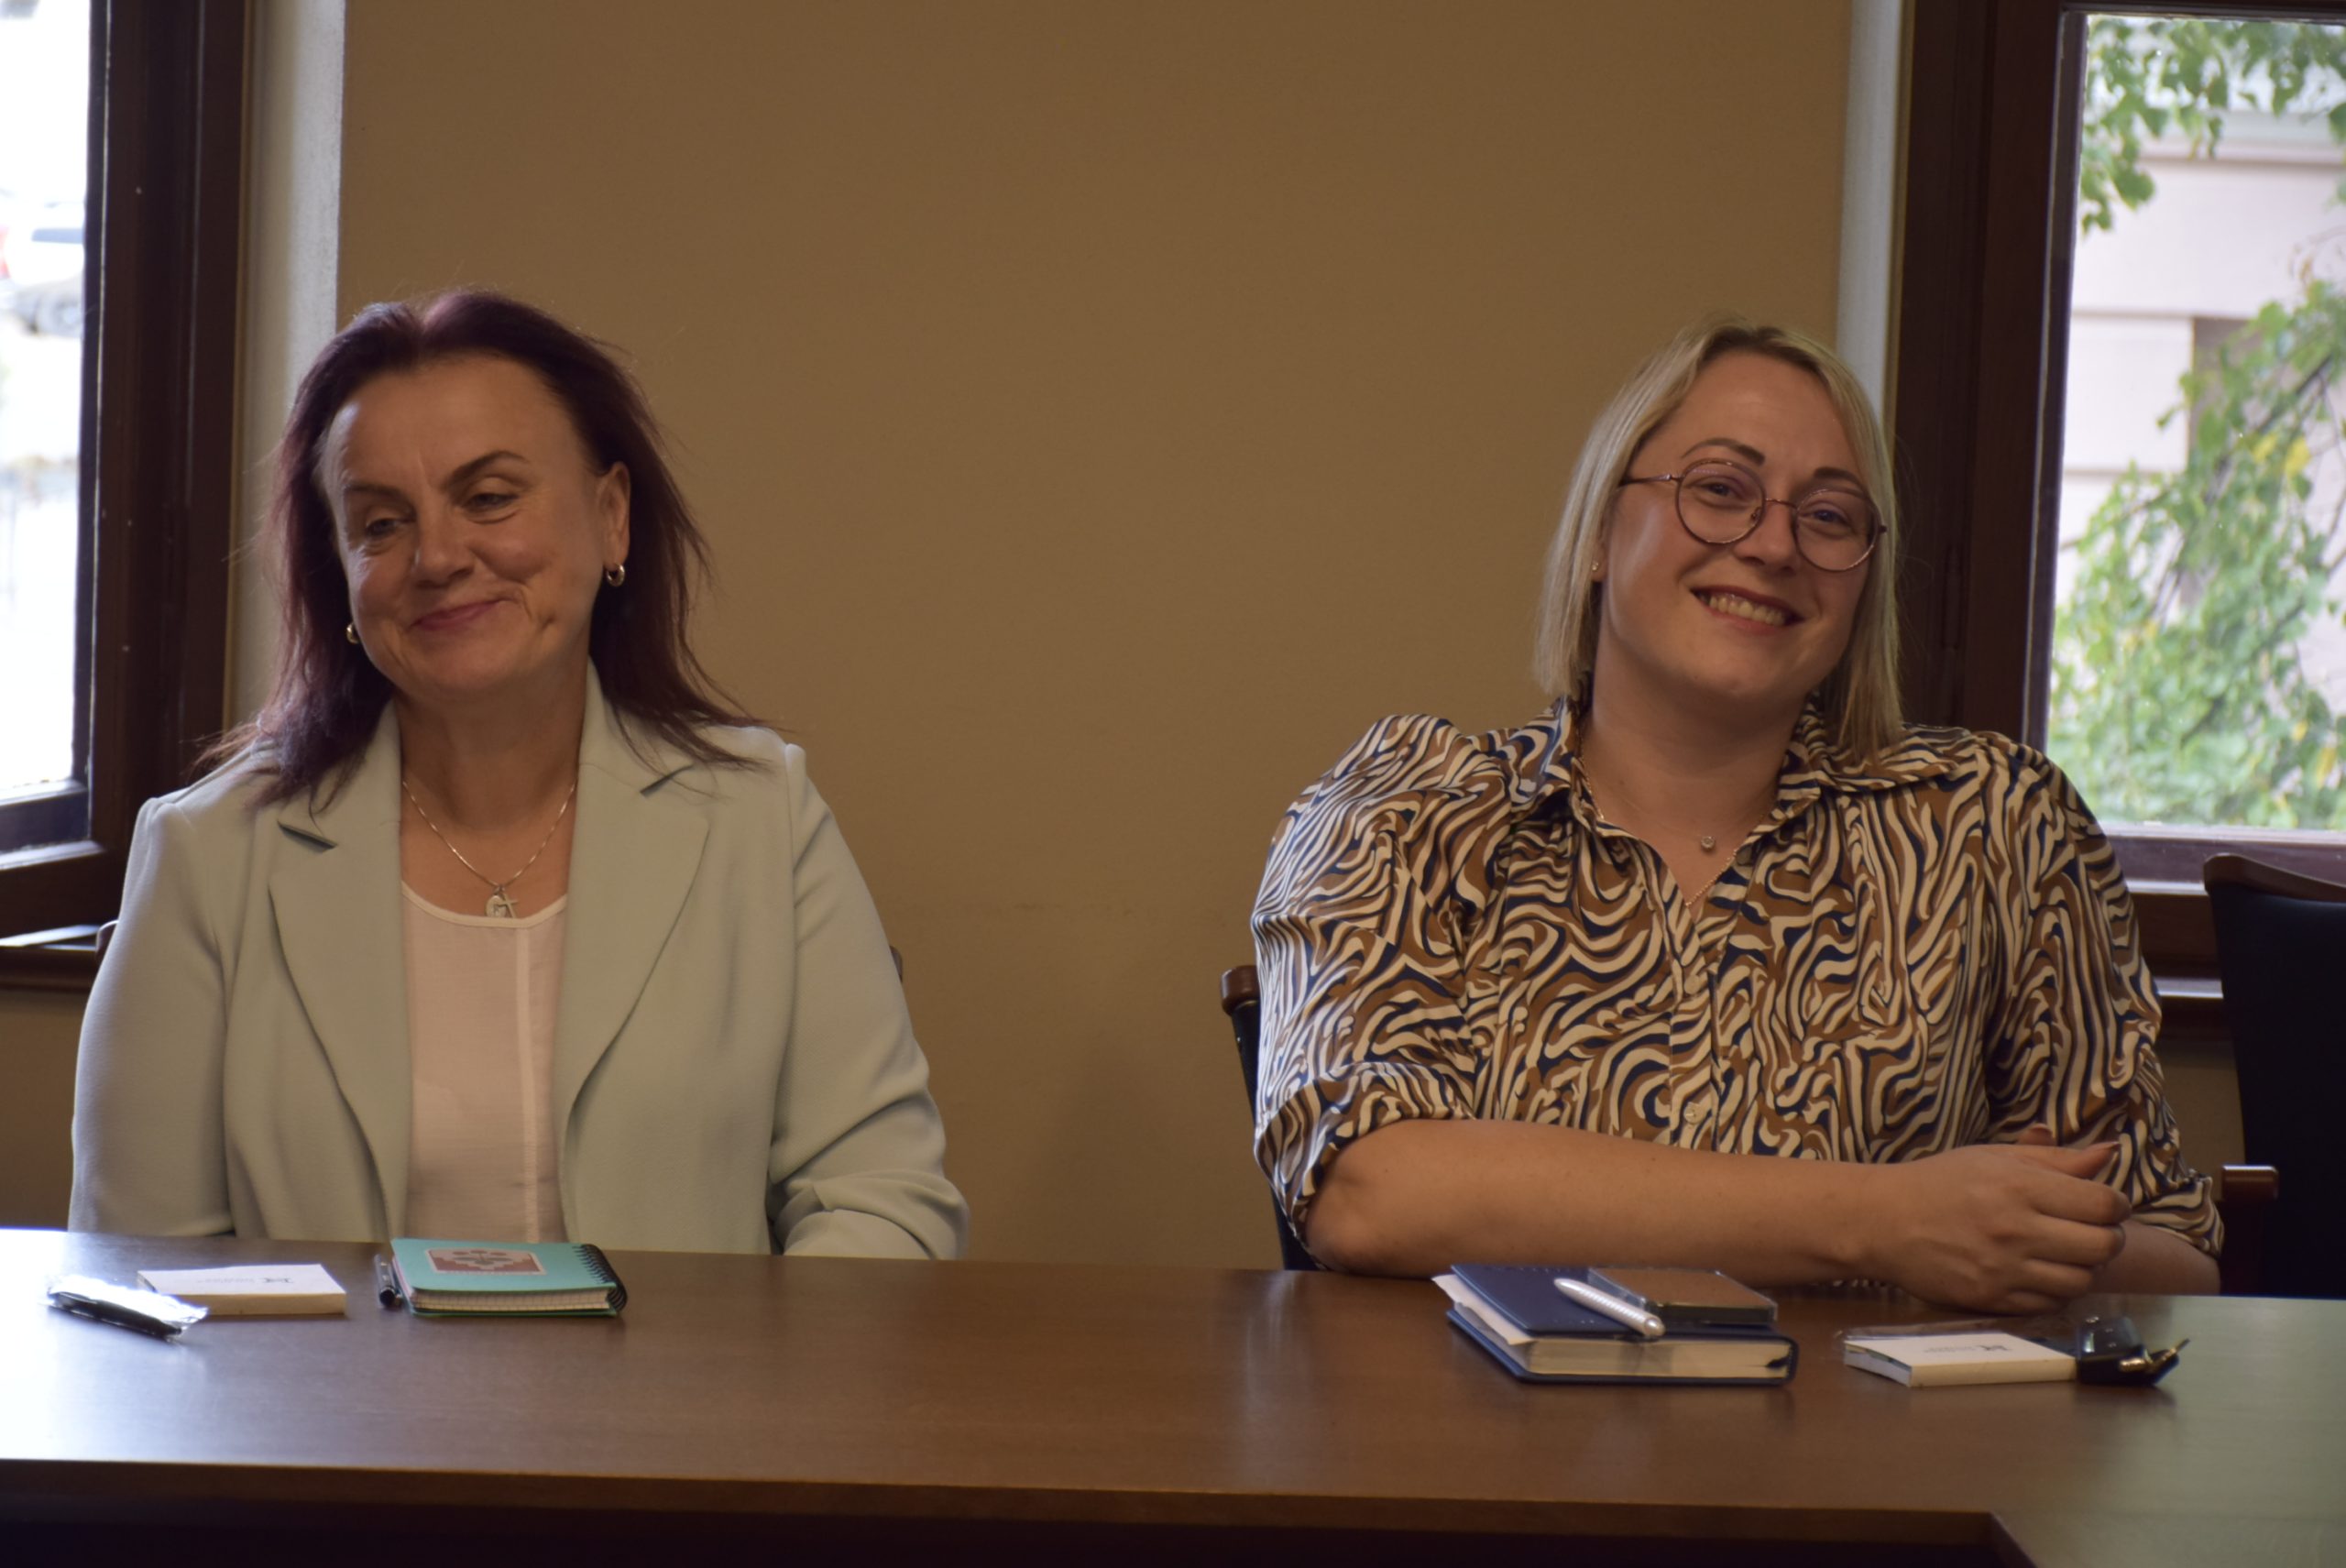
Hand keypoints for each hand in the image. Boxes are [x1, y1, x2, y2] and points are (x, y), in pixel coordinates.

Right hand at [1864, 1138, 2129, 1312]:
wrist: (1884, 1221)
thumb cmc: (1942, 1182)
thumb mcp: (1995, 1158)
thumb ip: (2055, 1159)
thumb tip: (2110, 1153)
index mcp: (2020, 1187)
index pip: (2104, 1204)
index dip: (2115, 1204)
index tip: (2103, 1203)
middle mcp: (2016, 1230)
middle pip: (2103, 1246)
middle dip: (2107, 1237)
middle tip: (2090, 1230)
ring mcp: (2004, 1270)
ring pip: (2082, 1280)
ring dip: (2083, 1267)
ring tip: (2065, 1253)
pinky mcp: (1992, 1299)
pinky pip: (2050, 1303)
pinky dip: (2054, 1289)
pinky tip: (2039, 1272)